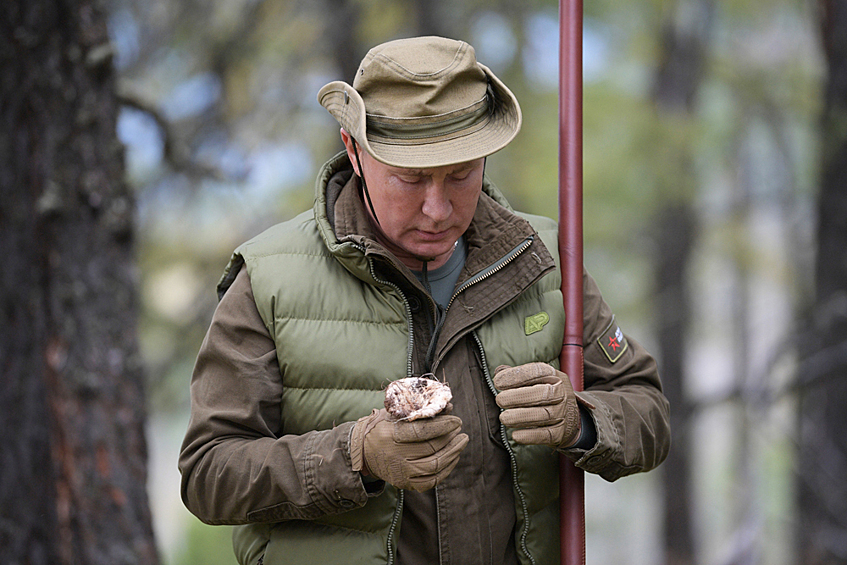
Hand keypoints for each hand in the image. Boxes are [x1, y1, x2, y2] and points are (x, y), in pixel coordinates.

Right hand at [349, 409, 468, 491]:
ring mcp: (400, 472)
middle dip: (450, 438)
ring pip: (435, 466)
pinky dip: (446, 469)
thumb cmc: (382, 427)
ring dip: (453, 453)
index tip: (456, 420)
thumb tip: (448, 407)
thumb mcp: (395, 414)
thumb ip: (420, 411)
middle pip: (431, 448)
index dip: (443, 425)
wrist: (363, 452)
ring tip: (461, 441)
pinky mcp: (404, 484)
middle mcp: (395, 455)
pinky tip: (453, 457)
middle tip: (459, 430)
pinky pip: (432, 481)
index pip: (422, 431)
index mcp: (390, 435)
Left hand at [493, 362, 580, 447]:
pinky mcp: (562, 432)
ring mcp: (563, 413)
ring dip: (521, 417)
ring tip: (504, 418)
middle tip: (499, 400)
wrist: (570, 417)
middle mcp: (561, 393)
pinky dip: (530, 436)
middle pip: (542, 394)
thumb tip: (499, 372)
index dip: (517, 376)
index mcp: (554, 376)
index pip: (538, 371)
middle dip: (518, 397)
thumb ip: (517, 375)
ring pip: (544, 415)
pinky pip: (547, 435)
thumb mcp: (535, 379)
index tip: (497, 382)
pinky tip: (515, 435)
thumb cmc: (544, 393)